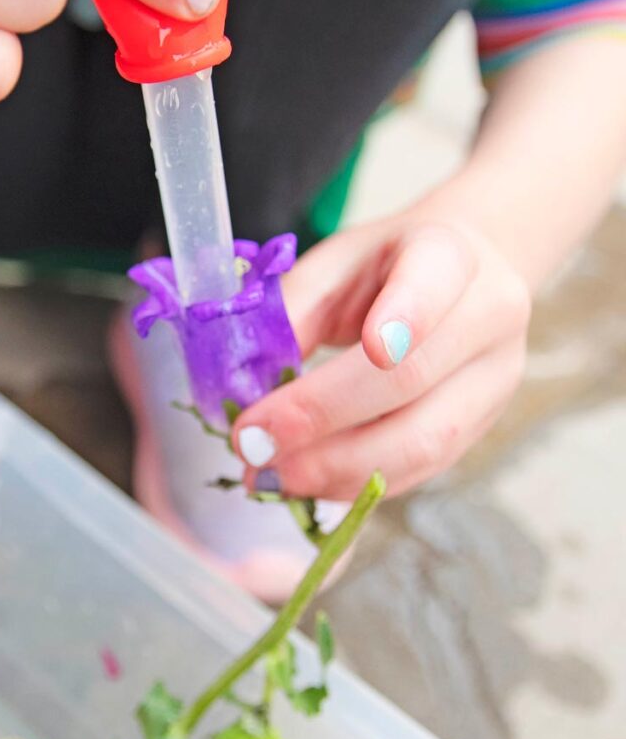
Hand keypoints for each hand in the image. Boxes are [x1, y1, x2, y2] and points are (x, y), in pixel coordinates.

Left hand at [233, 220, 531, 498]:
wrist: (461, 281)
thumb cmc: (384, 271)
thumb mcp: (334, 266)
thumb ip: (293, 310)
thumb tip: (245, 381)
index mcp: (449, 254)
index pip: (435, 279)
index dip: (406, 315)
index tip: (371, 345)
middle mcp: (488, 317)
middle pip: (412, 378)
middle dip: (323, 418)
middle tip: (254, 443)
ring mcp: (493, 380)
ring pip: (422, 442)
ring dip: (335, 470)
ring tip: (270, 476)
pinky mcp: (479, 429)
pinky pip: (418, 471)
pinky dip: (353, 484)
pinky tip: (303, 483)